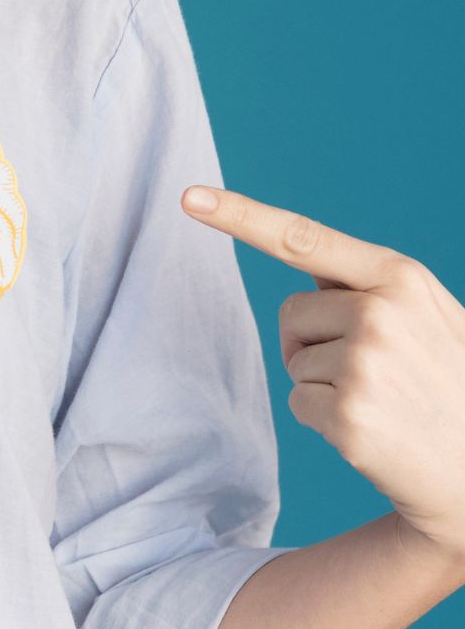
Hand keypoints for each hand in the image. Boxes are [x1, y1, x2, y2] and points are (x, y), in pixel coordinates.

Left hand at [182, 185, 464, 571]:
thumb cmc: (451, 385)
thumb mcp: (428, 316)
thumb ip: (367, 287)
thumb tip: (300, 256)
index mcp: (401, 278)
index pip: (304, 239)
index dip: (241, 216)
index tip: (190, 198)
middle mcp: (381, 313)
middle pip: (290, 313)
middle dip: (317, 343)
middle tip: (378, 374)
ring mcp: (364, 363)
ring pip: (295, 362)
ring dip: (326, 386)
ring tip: (385, 402)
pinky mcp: (348, 414)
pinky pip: (299, 403)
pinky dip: (325, 421)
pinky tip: (374, 430)